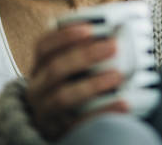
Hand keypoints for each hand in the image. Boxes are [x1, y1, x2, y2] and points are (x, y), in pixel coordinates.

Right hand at [26, 23, 127, 140]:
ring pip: (63, 97)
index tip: (89, 28)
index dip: (64, 36)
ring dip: (92, 83)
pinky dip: (103, 111)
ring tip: (118, 75)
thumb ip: (84, 51)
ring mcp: (47, 113)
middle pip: (55, 69)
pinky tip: (124, 103)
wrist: (61, 130)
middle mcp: (38, 90)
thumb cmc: (70, 91)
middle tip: (114, 46)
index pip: (43, 47)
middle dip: (85, 55)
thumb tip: (113, 28)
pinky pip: (80, 123)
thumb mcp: (69, 72)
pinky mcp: (60, 133)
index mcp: (40, 69)